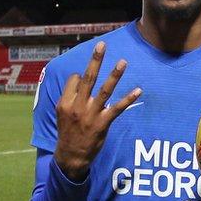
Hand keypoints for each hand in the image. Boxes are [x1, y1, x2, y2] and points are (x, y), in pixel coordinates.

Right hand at [53, 41, 141, 180]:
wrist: (70, 156)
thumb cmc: (68, 131)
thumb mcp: (62, 112)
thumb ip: (70, 95)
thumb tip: (79, 76)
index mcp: (65, 102)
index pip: (75, 79)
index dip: (81, 76)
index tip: (84, 79)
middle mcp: (78, 106)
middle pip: (87, 78)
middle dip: (95, 60)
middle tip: (102, 44)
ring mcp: (91, 114)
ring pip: (104, 90)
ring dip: (114, 75)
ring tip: (123, 61)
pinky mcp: (103, 123)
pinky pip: (117, 109)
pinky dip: (128, 99)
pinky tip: (138, 90)